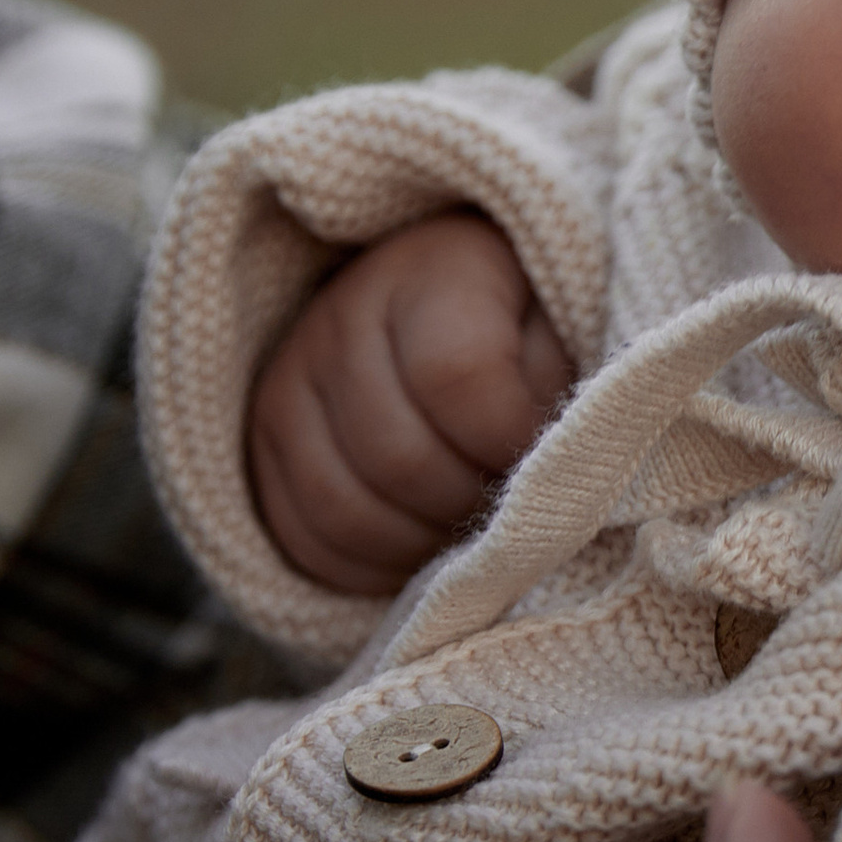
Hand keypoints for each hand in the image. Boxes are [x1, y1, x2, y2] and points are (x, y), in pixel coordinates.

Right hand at [248, 211, 573, 596]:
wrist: (465, 314)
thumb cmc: (538, 326)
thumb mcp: (576, 331)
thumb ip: (572, 389)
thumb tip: (558, 476)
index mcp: (430, 270)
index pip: (455, 377)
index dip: (510, 440)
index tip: (554, 457)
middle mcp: (339, 317)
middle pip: (397, 458)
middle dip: (471, 504)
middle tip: (516, 509)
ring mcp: (289, 382)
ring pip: (342, 510)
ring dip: (423, 547)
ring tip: (474, 533)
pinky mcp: (265, 446)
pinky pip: (305, 541)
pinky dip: (372, 570)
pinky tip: (425, 554)